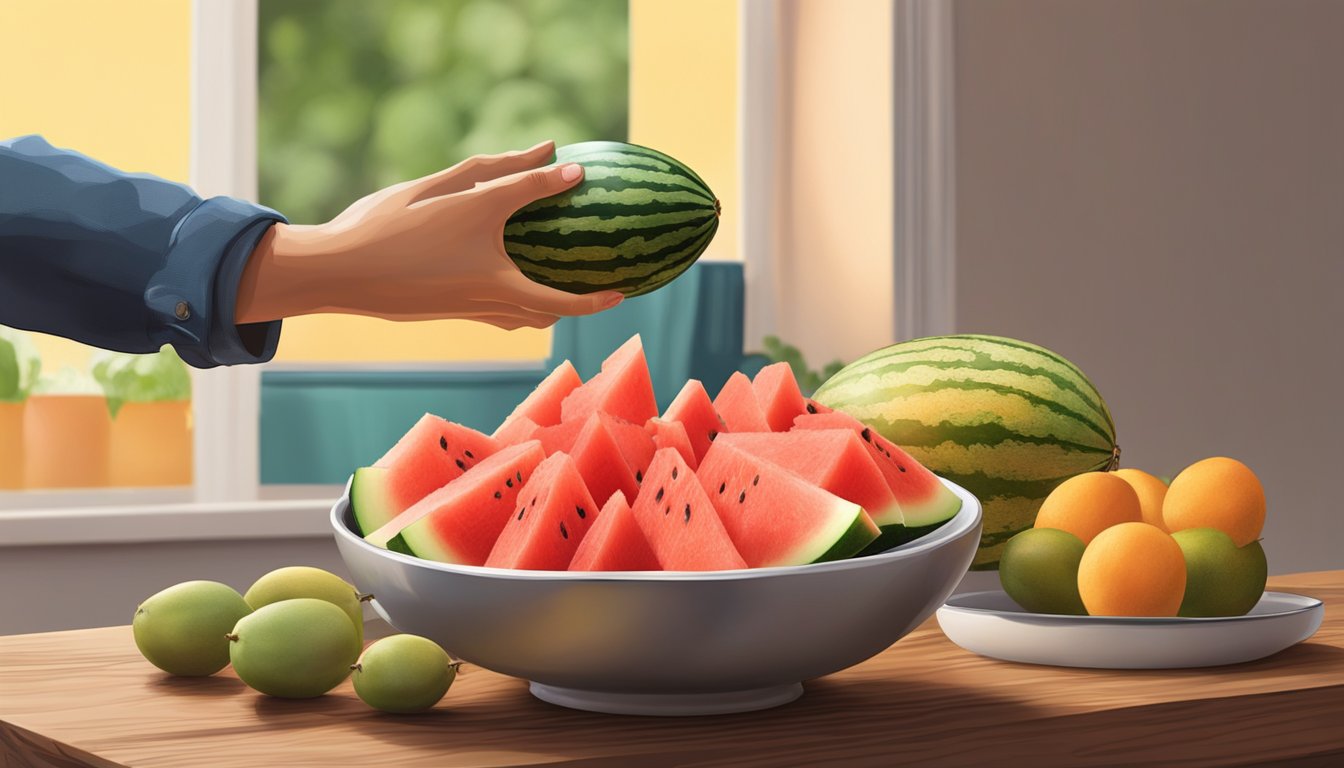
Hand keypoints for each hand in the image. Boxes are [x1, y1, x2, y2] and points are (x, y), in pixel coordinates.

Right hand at [235, 140, 623, 328]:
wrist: (336, 270)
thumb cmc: (391, 225)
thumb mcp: (452, 189)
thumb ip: (509, 173)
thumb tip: (556, 154)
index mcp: (494, 278)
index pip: (560, 297)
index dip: (595, 298)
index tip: (623, 290)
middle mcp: (484, 303)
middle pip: (544, 317)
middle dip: (577, 307)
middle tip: (604, 287)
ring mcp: (462, 312)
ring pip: (519, 318)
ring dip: (546, 307)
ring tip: (562, 283)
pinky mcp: (444, 312)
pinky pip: (494, 313)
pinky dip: (515, 302)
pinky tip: (508, 280)